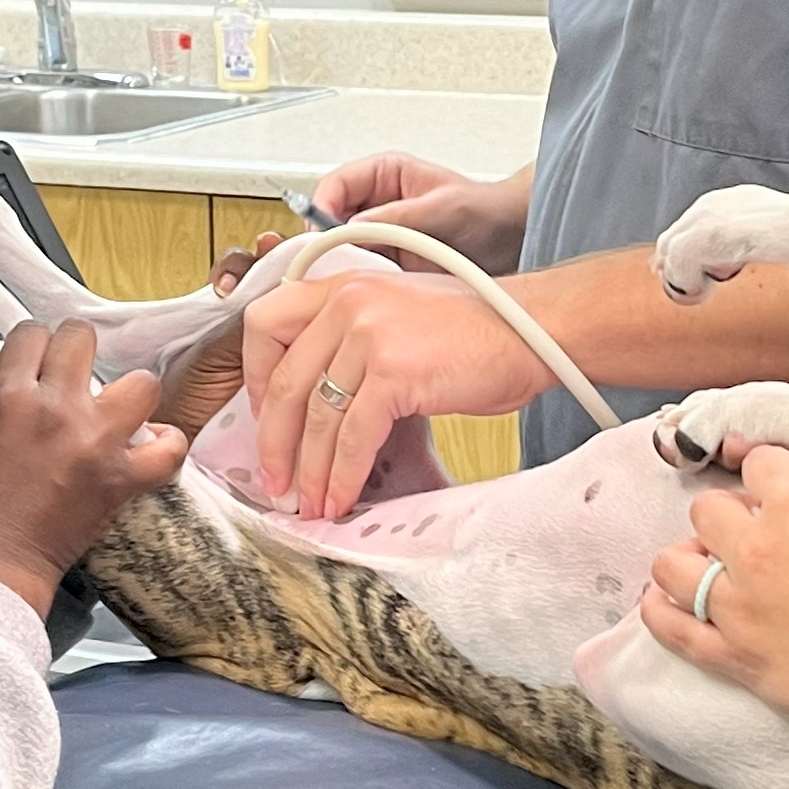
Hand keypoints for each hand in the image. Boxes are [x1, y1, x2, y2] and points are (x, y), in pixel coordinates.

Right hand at [0, 321, 185, 612]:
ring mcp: (94, 442)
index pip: (32, 333)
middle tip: (77, 372)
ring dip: (131, 394)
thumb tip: (26, 388)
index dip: (37, 343)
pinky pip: (170, 448)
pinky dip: (167, 445)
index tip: (41, 357)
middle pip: (82, 337)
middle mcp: (56, 409)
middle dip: (79, 349)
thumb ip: (4, 404)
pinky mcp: (121, 478)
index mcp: (9, 398)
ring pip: (141, 382)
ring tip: (119, 410)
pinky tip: (152, 446)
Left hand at [240, 265, 552, 516]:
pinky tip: (343, 497)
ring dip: (311, 471)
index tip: (265, 418)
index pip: (264, 325)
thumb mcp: (399, 312)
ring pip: (316, 417)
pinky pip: (353, 436)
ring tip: (312, 503)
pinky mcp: (394, 370)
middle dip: (274, 443)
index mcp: (342, 285)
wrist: (534, 328)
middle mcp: (347, 302)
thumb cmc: (478, 328)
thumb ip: (352, 337)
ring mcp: (369, 334)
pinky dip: (344, 475)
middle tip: (276, 480)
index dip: (254, 380)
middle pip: (283, 383)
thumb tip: (316, 400)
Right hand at [310, 152, 530, 276]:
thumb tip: (356, 226)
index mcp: (383, 174)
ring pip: (341, 248)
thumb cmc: (483, 208)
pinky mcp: (388, 260)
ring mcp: (380, 233)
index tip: (322, 234)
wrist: (510, 237)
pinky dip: (360, 279)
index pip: (335, 186)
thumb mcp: (443, 207)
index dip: (322, 209)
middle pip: (330, 220)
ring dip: (342, 262)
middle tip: (329, 262)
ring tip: (350, 277)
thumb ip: (400, 215)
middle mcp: (375, 203)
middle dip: (327, 241)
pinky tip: (369, 287)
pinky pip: (361, 269)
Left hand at [637, 445, 788, 728]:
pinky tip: (662, 602)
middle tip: (749, 530)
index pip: (759, 463)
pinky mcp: (732, 655)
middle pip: (706, 508)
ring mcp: (738, 604)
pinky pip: (672, 629)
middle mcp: (757, 547)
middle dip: (727, 512)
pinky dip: (660, 612)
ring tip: (707, 566)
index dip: (771, 471)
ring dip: (686, 559)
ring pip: (673, 564)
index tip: (780, 485)